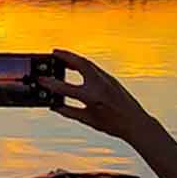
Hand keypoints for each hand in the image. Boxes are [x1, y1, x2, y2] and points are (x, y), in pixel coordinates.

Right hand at [40, 48, 158, 142]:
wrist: (136, 123)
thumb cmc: (113, 124)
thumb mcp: (88, 120)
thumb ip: (69, 112)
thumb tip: (54, 106)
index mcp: (92, 97)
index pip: (66, 88)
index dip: (51, 84)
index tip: (41, 79)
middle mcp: (100, 85)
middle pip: (80, 63)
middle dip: (65, 56)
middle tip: (53, 52)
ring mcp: (107, 79)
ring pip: (88, 63)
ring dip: (74, 58)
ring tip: (62, 56)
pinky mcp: (111, 79)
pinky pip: (94, 67)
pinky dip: (83, 64)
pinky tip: (77, 65)